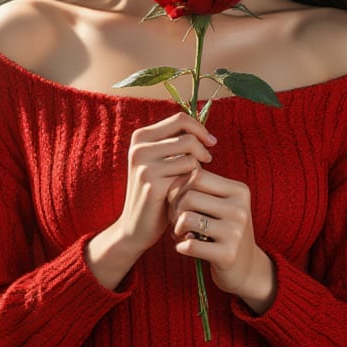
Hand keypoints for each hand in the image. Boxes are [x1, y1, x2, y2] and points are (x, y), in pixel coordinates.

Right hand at [86, 112, 216, 289]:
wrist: (135, 227)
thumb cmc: (156, 193)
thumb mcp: (161, 163)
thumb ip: (176, 144)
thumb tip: (207, 133)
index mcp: (140, 137)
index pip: (180, 119)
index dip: (200, 129)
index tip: (211, 142)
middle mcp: (139, 147)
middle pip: (188, 137)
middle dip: (203, 151)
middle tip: (207, 163)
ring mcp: (144, 165)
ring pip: (190, 156)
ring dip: (198, 169)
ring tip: (192, 181)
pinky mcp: (153, 183)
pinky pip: (188, 174)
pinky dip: (194, 183)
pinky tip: (188, 193)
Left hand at [168, 168, 276, 312]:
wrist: (246, 268)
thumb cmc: (224, 230)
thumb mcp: (221, 205)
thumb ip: (201, 188)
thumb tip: (172, 174)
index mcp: (239, 191)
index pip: (197, 176)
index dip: (179, 187)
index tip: (177, 202)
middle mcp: (240, 209)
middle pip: (189, 196)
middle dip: (174, 209)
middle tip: (175, 221)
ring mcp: (236, 232)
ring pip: (186, 218)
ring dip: (176, 228)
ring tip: (180, 233)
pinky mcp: (228, 254)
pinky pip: (189, 245)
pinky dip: (181, 246)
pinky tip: (185, 248)